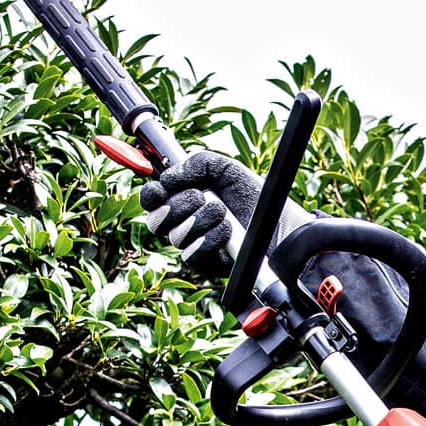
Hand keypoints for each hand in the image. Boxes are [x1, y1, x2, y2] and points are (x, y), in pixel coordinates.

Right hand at [138, 150, 308, 280]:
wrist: (275, 219)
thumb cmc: (249, 194)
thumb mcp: (224, 168)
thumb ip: (197, 163)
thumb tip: (169, 176)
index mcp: (180, 197)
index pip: (151, 199)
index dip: (151, 195)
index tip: (161, 189)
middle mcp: (181, 222)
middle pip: (156, 220)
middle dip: (177, 205)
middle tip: (200, 196)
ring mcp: (191, 243)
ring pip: (175, 236)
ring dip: (199, 219)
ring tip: (221, 211)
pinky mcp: (204, 263)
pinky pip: (192, 254)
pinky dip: (210, 238)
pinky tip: (226, 229)